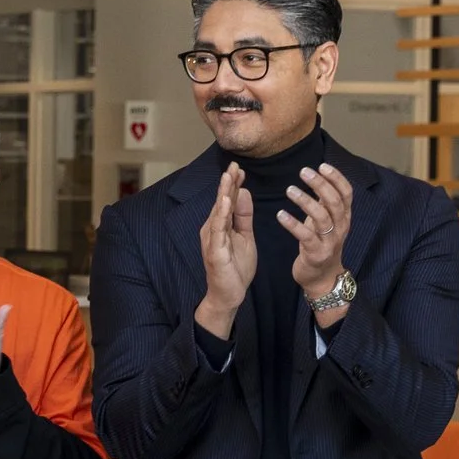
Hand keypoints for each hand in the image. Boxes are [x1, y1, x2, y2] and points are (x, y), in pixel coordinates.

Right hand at [196, 163, 257, 338]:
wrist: (229, 294)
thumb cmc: (235, 267)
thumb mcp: (245, 237)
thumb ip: (243, 216)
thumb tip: (244, 192)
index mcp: (221, 225)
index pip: (228, 200)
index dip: (233, 184)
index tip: (239, 167)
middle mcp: (213, 229)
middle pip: (221, 202)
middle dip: (227, 183)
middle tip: (233, 164)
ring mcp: (212, 239)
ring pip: (218, 212)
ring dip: (223, 193)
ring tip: (228, 176)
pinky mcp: (215, 250)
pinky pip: (218, 229)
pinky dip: (221, 213)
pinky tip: (225, 201)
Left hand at [280, 160, 353, 306]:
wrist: (322, 277)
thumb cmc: (321, 244)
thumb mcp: (326, 221)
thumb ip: (324, 202)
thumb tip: (319, 177)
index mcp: (344, 217)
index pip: (346, 193)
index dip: (336, 178)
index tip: (322, 165)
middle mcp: (340, 227)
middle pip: (334, 201)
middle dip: (320, 184)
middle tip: (304, 171)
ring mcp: (330, 241)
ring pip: (321, 217)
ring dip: (305, 201)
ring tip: (289, 189)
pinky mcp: (316, 253)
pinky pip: (305, 236)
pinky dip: (292, 224)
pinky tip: (280, 215)